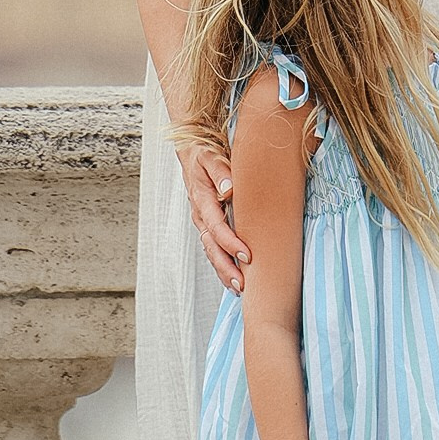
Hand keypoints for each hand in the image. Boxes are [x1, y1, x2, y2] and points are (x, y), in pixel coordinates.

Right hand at [183, 134, 250, 292]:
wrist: (192, 151)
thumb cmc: (203, 153)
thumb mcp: (210, 155)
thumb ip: (220, 170)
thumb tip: (229, 188)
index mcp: (201, 199)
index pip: (216, 227)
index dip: (230, 242)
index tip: (247, 255)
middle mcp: (200, 215)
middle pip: (211, 247)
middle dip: (226, 267)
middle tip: (243, 284)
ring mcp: (202, 222)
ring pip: (211, 251)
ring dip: (224, 271)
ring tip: (240, 288)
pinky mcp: (207, 224)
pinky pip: (213, 248)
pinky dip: (222, 264)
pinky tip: (232, 278)